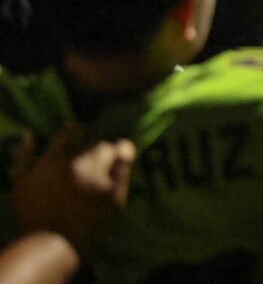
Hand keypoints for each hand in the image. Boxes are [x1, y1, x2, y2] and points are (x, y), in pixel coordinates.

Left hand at [11, 126, 135, 248]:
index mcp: (91, 164)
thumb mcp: (114, 200)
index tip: (115, 162)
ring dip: (68, 134)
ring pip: (58, 141)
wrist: (51, 245)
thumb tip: (125, 145)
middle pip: (85, 142)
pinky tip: (30, 136)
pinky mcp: (24, 179)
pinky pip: (23, 158)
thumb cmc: (89, 224)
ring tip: (73, 130)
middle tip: (96, 156)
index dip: (113, 154)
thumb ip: (121, 171)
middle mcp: (67, 159)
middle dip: (93, 145)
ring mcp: (43, 167)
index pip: (107, 147)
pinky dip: (26, 146)